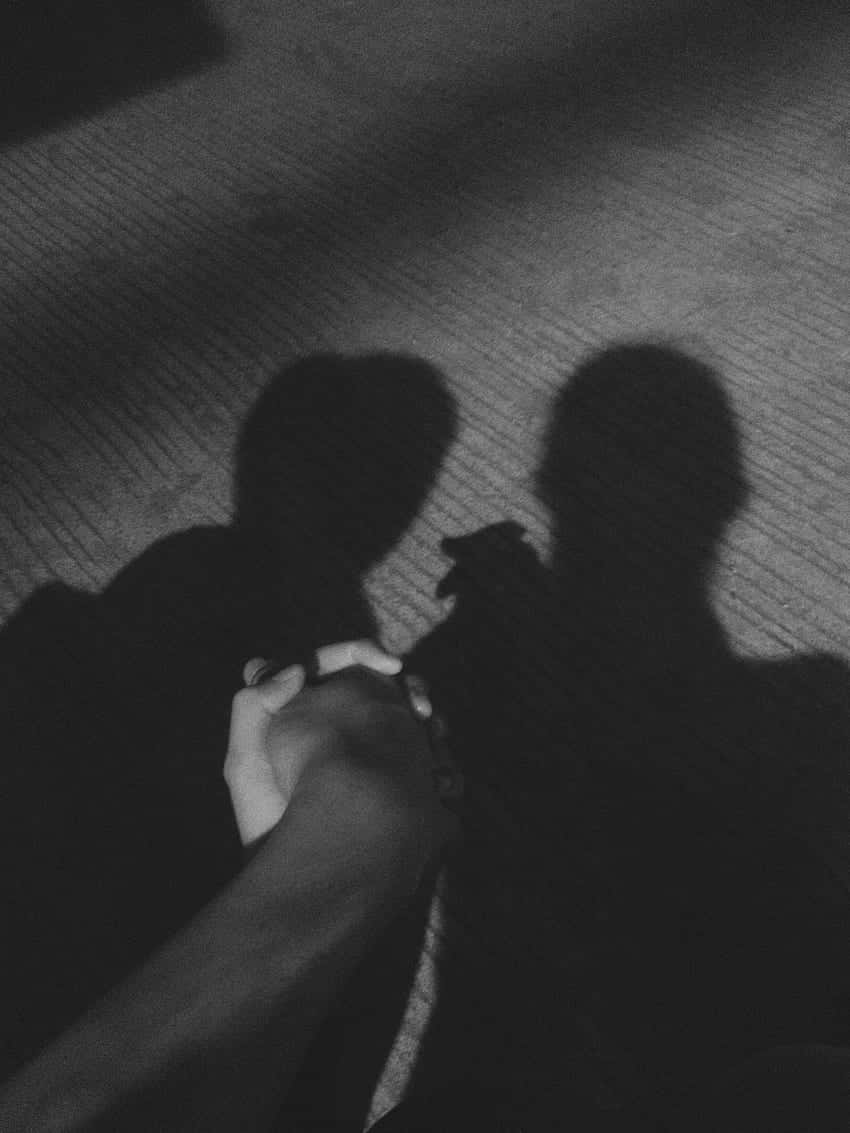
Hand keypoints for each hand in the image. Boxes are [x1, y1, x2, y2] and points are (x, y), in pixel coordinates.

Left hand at [224, 641, 460, 865]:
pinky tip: (440, 777)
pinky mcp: (396, 789)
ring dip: (430, 726)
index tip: (390, 663)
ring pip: (411, 724)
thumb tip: (297, 670)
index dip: (364, 653)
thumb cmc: (266, 821)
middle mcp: (341, 731)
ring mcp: (373, 761)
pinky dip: (440, 764)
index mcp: (304, 713)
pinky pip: (426, 764)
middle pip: (383, 690)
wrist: (299, 879)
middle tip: (423, 710)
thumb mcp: (245, 762)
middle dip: (410, 692)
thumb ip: (254, 704)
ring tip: (435, 737)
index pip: (337, 663)